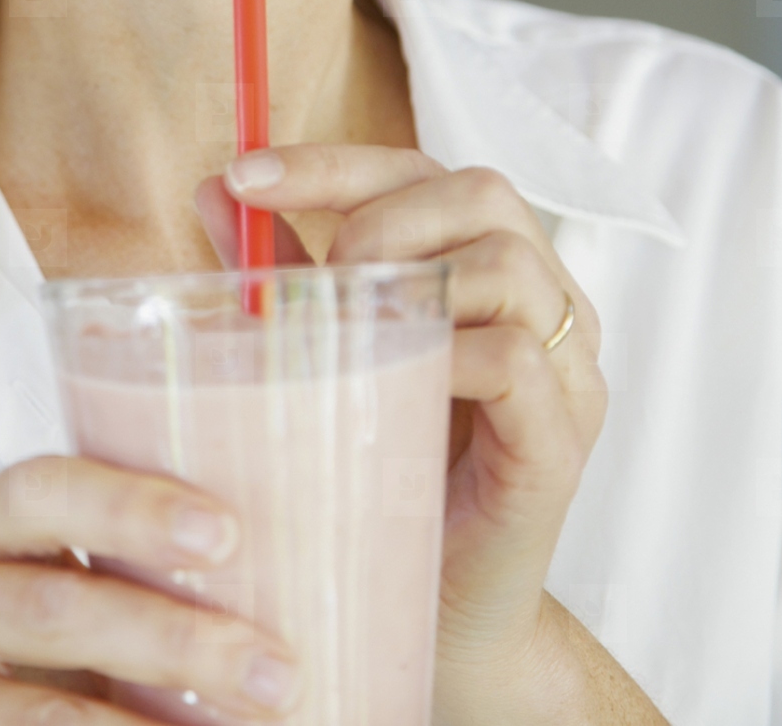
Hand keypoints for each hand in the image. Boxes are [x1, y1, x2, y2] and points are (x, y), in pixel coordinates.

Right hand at [0, 453, 301, 722]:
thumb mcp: (67, 594)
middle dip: (177, 642)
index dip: (131, 508)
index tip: (227, 536)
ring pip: (44, 713)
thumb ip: (137, 570)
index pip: (43, 490)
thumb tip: (306, 570)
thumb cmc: (40, 651)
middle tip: (276, 674)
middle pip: (54, 606)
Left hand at [194, 145, 607, 707]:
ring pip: (509, 263)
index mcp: (490, 266)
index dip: (332, 163)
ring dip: (408, 280)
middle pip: (482, 192)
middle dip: (374, 215)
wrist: (442, 618)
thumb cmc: (385, 476)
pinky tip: (385, 383)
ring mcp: (567, 370)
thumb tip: (214, 189)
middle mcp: (545, 302)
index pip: (423, 170)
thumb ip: (284, 271)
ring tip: (339, 332)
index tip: (243, 175)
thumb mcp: (327, 354)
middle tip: (305, 282)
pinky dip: (443, 356)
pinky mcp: (562, 441)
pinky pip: (519, 360)